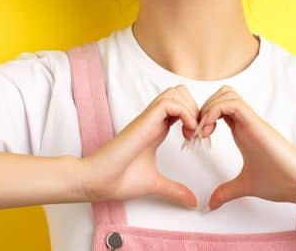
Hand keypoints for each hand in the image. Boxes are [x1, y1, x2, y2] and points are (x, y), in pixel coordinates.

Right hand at [73, 85, 200, 207]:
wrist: (98, 181)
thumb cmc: (119, 180)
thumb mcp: (156, 184)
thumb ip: (174, 190)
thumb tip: (192, 201)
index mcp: (156, 129)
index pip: (180, 106)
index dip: (195, 117)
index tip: (197, 139)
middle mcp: (153, 120)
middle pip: (180, 93)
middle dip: (197, 108)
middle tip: (198, 133)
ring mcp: (148, 119)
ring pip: (176, 93)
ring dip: (192, 109)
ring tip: (192, 132)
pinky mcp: (144, 121)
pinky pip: (170, 103)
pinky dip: (185, 113)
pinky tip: (186, 132)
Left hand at [196, 85, 295, 210]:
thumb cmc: (281, 180)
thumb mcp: (244, 186)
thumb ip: (227, 192)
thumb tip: (211, 204)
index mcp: (242, 131)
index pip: (220, 108)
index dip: (203, 117)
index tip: (195, 138)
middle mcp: (246, 122)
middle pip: (221, 94)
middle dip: (202, 108)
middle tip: (196, 132)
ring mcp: (252, 121)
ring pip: (226, 93)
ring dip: (209, 107)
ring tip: (203, 131)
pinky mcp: (256, 123)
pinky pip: (232, 103)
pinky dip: (215, 111)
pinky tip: (210, 130)